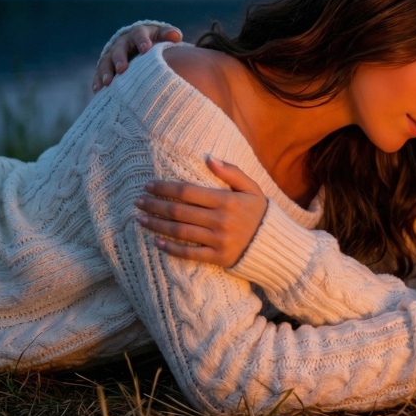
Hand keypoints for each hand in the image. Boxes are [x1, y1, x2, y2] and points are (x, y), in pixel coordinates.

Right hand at [92, 22, 182, 90]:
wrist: (139, 46)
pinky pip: (98, 73)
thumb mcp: (161, 36)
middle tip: (122, 69)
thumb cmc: (155, 43)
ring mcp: (112, 55)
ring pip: (106, 61)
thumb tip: (176, 36)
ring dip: (106, 71)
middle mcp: (123, 43)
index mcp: (138, 34)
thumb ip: (169, 35)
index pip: (139, 34)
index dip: (142, 40)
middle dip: (120, 58)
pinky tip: (98, 91)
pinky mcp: (106, 66)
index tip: (146, 49)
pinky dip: (98, 81)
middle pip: (119, 48)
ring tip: (107, 83)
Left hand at [134, 157, 267, 267]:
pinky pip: (190, 253)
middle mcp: (220, 220)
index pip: (187, 192)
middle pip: (179, 211)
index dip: (165, 188)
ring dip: (157, 225)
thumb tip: (208, 157)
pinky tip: (157, 241)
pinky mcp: (218, 258)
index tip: (148, 185)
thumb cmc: (261, 213)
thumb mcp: (252, 188)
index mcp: (226, 200)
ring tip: (140, 220)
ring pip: (180, 232)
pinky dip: (171, 248)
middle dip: (155, 205)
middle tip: (138, 201)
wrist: (277, 246)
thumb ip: (231, 172)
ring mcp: (218, 241)